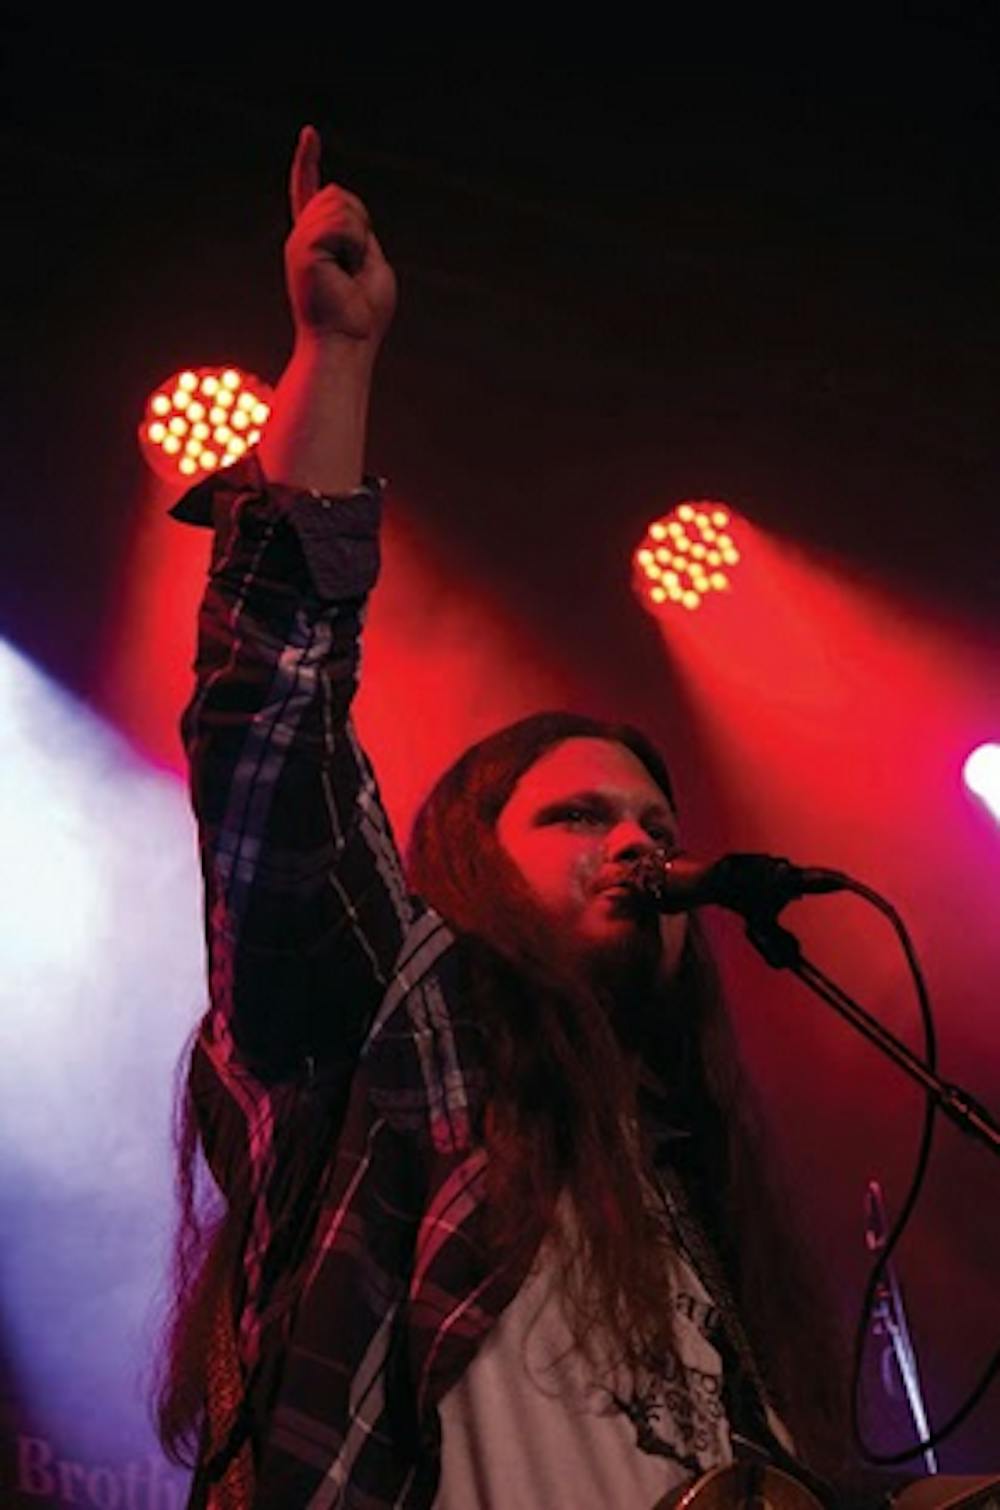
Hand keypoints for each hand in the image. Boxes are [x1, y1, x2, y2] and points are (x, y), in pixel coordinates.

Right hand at [285, 126, 396, 347]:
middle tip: (355, 267)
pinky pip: (342, 224)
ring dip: (358, 237)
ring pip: (340, 203)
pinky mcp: (303, 250)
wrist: (347, 345)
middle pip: (340, 194)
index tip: (309, 134)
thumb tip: (339, 196)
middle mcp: (302, 239)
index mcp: (317, 243)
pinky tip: (344, 271)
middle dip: (360, 224)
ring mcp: (299, 243)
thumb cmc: (363, 316)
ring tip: (348, 273)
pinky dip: (354, 245)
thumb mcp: (373, 264)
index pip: (311, 195)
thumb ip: (362, 234)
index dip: (307, 164)